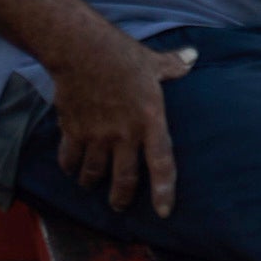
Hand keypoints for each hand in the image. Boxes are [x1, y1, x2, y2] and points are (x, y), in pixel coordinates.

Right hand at [48, 30, 193, 208]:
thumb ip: (173, 65)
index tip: (164, 211)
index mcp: (150, 120)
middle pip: (124, 179)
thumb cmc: (121, 54)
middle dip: (121, 198)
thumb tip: (192, 57)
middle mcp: (125, 134)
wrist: (82, 50)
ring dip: (92, 183)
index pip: (162, 164)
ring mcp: (97, 135)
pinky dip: (69, 166)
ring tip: (91, 185)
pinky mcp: (73, 130)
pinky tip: (70, 168)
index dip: (163, 190)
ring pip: (94, 173)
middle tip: (119, 206)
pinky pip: (70, 159)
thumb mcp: (152, 61)